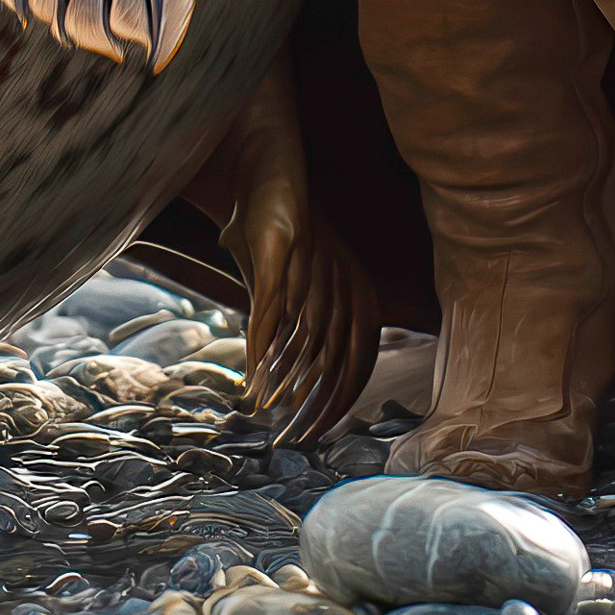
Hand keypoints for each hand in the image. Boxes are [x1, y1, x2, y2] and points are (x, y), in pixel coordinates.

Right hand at [181, 63, 379, 443]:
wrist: (265, 173)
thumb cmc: (282, 232)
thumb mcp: (296, 282)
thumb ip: (301, 322)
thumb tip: (290, 373)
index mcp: (357, 294)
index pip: (359, 363)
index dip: (341, 402)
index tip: (317, 434)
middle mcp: (345, 287)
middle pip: (345, 366)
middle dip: (322, 409)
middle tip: (298, 441)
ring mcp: (314, 277)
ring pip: (310, 349)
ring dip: (290, 388)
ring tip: (274, 417)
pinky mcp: (280, 262)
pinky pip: (273, 320)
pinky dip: (263, 355)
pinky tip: (254, 381)